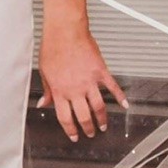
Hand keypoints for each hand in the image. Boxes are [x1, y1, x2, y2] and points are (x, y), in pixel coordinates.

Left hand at [38, 23, 127, 140]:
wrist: (65, 31)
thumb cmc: (53, 47)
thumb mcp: (44, 72)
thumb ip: (47, 91)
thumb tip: (43, 104)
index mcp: (60, 91)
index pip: (65, 117)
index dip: (70, 130)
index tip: (74, 135)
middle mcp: (75, 89)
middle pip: (84, 116)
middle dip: (87, 128)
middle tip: (90, 133)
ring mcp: (89, 81)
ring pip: (98, 107)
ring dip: (102, 119)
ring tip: (103, 126)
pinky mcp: (100, 71)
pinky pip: (113, 87)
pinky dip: (120, 97)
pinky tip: (124, 105)